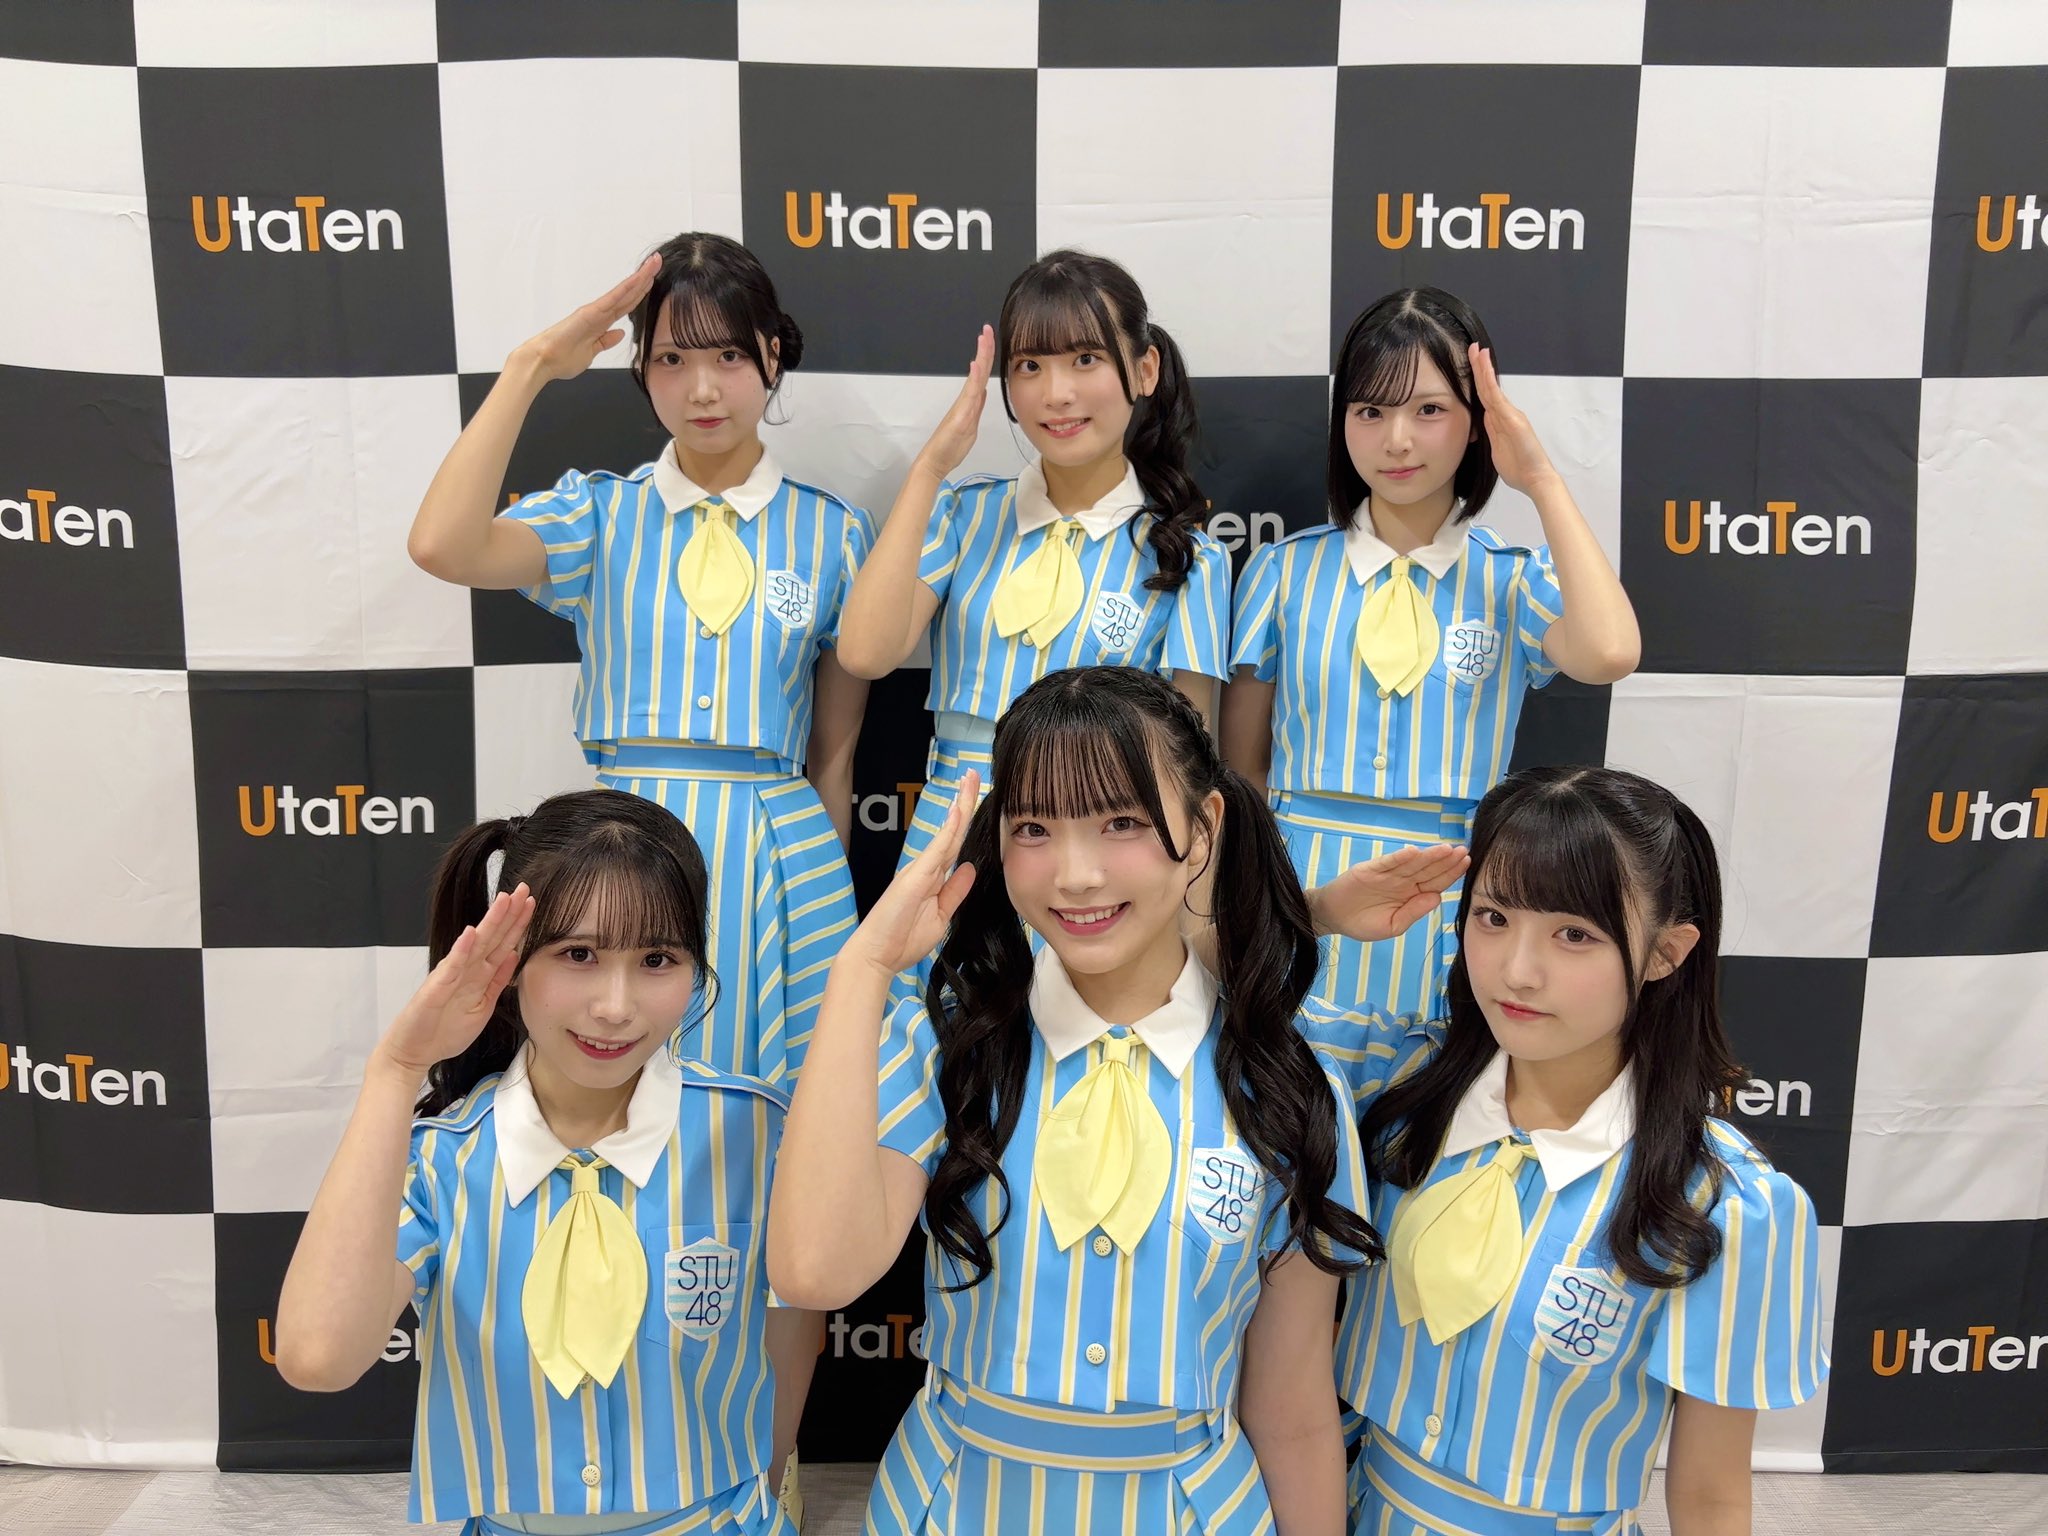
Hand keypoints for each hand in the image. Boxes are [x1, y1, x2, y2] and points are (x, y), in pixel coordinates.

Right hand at [377, 885, 534, 1075]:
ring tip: (504, 900)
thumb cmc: (445, 1030)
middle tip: (524, 889)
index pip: (502, 943)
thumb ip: (498, 980)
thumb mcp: (484, 1005)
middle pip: (492, 936)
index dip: (518, 923)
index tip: (531, 902)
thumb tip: (514, 955)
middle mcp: (466, 970)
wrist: (414, 1052)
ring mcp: (450, 977)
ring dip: (490, 922)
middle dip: (509, 913)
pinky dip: (461, 950)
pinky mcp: (435, 990)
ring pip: (474, 945)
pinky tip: (470, 934)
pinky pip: (451, 968)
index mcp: (479, 974)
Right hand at [511, 255, 660, 383]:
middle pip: (628, 294)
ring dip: (640, 277)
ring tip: (654, 263)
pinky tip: (639, 279)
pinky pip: (612, 298)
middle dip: (645, 278)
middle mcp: (599, 313)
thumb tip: (619, 334)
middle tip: (658, 262)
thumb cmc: (562, 358)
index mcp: (601, 322)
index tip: (654, 281)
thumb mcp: (592, 352)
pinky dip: (626, 288)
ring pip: (623, 291)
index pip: (627, 305)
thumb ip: (605, 341)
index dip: (642, 292)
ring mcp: (595, 311)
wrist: (543, 361)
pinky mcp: (590, 312)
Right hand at [844, 772, 979, 978]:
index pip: (954, 843)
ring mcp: (919, 870)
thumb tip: (969, 868)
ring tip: (969, 780)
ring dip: (960, 806)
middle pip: (952, 830)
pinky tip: (958, 811)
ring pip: (947, 833)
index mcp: (931, 877)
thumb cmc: (901, 940)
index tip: (974, 796)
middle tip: (974, 774)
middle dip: (964, 801)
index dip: (966, 820)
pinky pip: (936, 849)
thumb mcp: (940, 916)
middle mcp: (925, 868)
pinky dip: (948, 830)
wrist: (874, 956)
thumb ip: (954, 891)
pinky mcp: (914, 877)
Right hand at [913, 326, 993, 480]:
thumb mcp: (971, 425)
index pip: (981, 374)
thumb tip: (982, 393)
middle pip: (978, 370)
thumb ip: (976, 408)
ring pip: (975, 377)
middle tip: (987, 328)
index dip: (987, 356)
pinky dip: (974, 379)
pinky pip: (969, 395)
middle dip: (984, 349)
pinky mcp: (960, 416)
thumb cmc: (951, 447)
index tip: (990, 338)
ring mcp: (963, 406)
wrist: (936, 461)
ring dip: (980, 357)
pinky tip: (976, 365)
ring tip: (984, 338)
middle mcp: (966, 400)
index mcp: (971, 402)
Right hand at [1308, 845, 1469, 942]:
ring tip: (1446, 849)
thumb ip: (1413, 912)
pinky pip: (1388, 863)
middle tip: (1463, 850)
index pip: (1435, 882)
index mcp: (1411, 895)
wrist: (1332, 917)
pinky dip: (1399, 857)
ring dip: (1429, 856)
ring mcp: (1388, 874)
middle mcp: (1403, 881)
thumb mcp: (1392, 926)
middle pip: (1428, 869)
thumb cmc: (1363, 922)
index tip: (1466, 863)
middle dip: (1446, 861)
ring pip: (1412, 863)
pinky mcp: (1370, 870)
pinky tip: (1413, 852)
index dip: (1451, 873)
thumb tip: (1437, 898)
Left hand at [1468, 343, 1560, 496]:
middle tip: (1473, 348)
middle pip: (1487, 387)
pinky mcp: (1513, 419)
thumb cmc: (1519, 467)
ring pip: (1491, 388)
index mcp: (1501, 420)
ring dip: (1483, 368)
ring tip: (1477, 351)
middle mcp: (1506, 413)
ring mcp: (1510, 414)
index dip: (1478, 380)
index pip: (1485, 396)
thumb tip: (1482, 423)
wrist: (1536, 478)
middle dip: (1480, 366)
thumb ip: (1491, 435)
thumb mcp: (1498, 450)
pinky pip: (1496, 398)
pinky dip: (1489, 381)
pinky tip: (1484, 368)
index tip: (1471, 364)